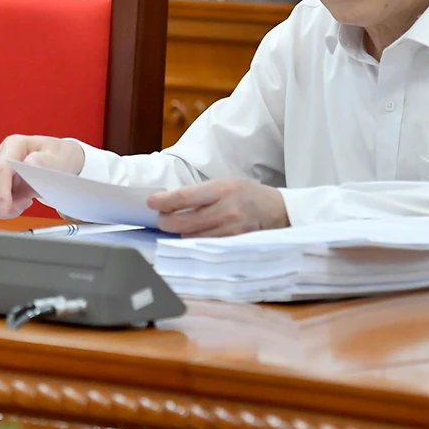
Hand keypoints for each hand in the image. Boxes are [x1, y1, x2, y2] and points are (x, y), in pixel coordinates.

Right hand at [0, 135, 86, 218]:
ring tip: (23, 203)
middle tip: (18, 208)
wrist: (57, 161)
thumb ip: (46, 161)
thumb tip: (30, 163)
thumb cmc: (57, 158)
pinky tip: (18, 204)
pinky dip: (1, 208)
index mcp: (14, 146)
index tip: (5, 208)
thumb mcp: (59, 158)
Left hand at [147, 177, 287, 236]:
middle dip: (166, 221)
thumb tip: (168, 203)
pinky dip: (195, 240)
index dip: (163, 202)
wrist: (277, 210)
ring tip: (179, 225)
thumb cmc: (246, 193)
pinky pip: (204, 245)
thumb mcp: (223, 183)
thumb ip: (198, 193)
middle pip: (183, 222)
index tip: (151, 203)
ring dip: (180, 232)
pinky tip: (194, 234)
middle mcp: (226, 211)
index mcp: (222, 189)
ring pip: (191, 237)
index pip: (184, 197)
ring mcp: (231, 230)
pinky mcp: (233, 244)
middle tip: (161, 218)